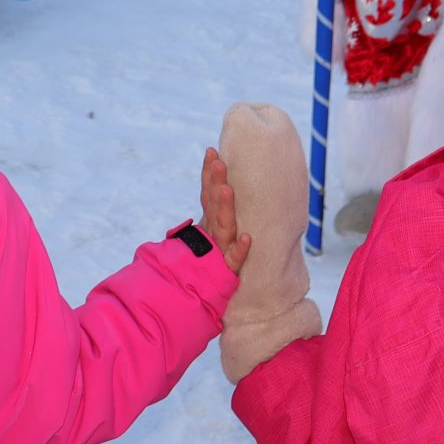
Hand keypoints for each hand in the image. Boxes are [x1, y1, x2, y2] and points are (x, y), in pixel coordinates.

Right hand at [200, 146, 251, 273]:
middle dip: (215, 181)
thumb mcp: (212, 233)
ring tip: (227, 189)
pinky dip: (240, 250)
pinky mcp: (227, 270)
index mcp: (210, 222)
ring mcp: (219, 250)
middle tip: (219, 160)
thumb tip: (223, 181)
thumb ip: (215, 212)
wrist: (195, 293)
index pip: (207, 194)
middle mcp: (213, 232)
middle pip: (213, 204)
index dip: (208, 174)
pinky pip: (234, 260)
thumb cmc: (210, 260)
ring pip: (223, 226)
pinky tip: (248, 240)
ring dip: (225, 208)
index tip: (212, 151)